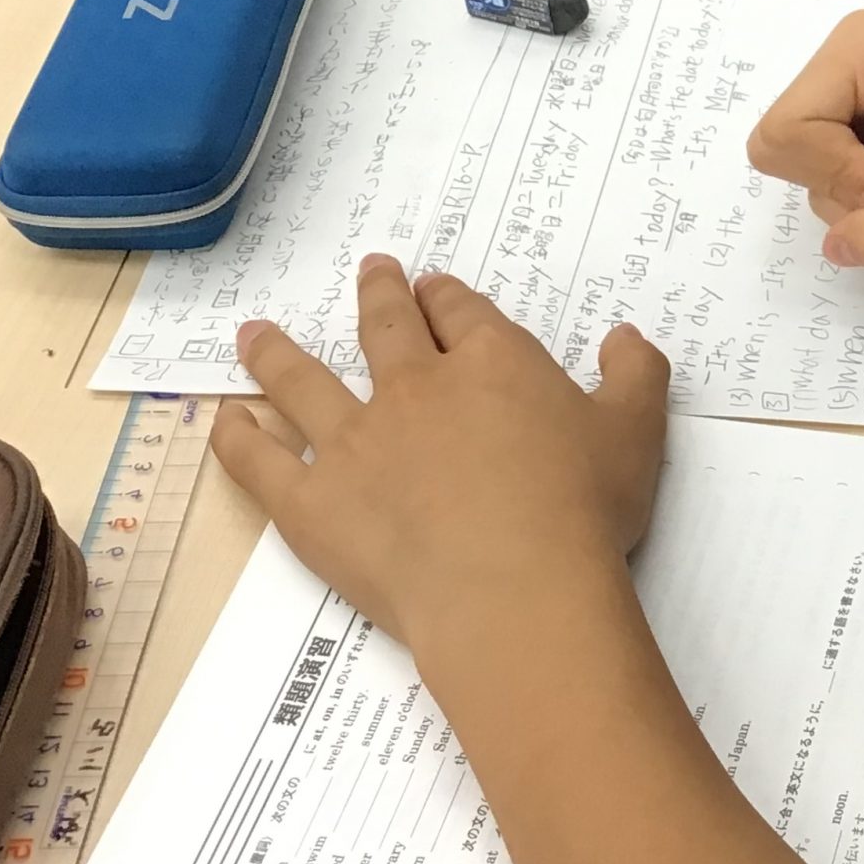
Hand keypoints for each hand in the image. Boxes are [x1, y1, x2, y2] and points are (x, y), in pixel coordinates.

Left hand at [210, 254, 668, 651]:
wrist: (514, 589)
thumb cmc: (583, 511)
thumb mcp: (637, 434)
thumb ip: (635, 376)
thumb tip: (627, 337)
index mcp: (493, 362)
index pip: (461, 311)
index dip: (446, 295)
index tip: (433, 287)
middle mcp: (416, 388)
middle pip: (385, 328)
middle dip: (377, 296)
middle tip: (369, 274)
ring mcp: (354, 442)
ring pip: (303, 382)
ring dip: (276, 353)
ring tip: (253, 334)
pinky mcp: (312, 503)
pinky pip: (261, 463)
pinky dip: (238, 439)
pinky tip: (226, 422)